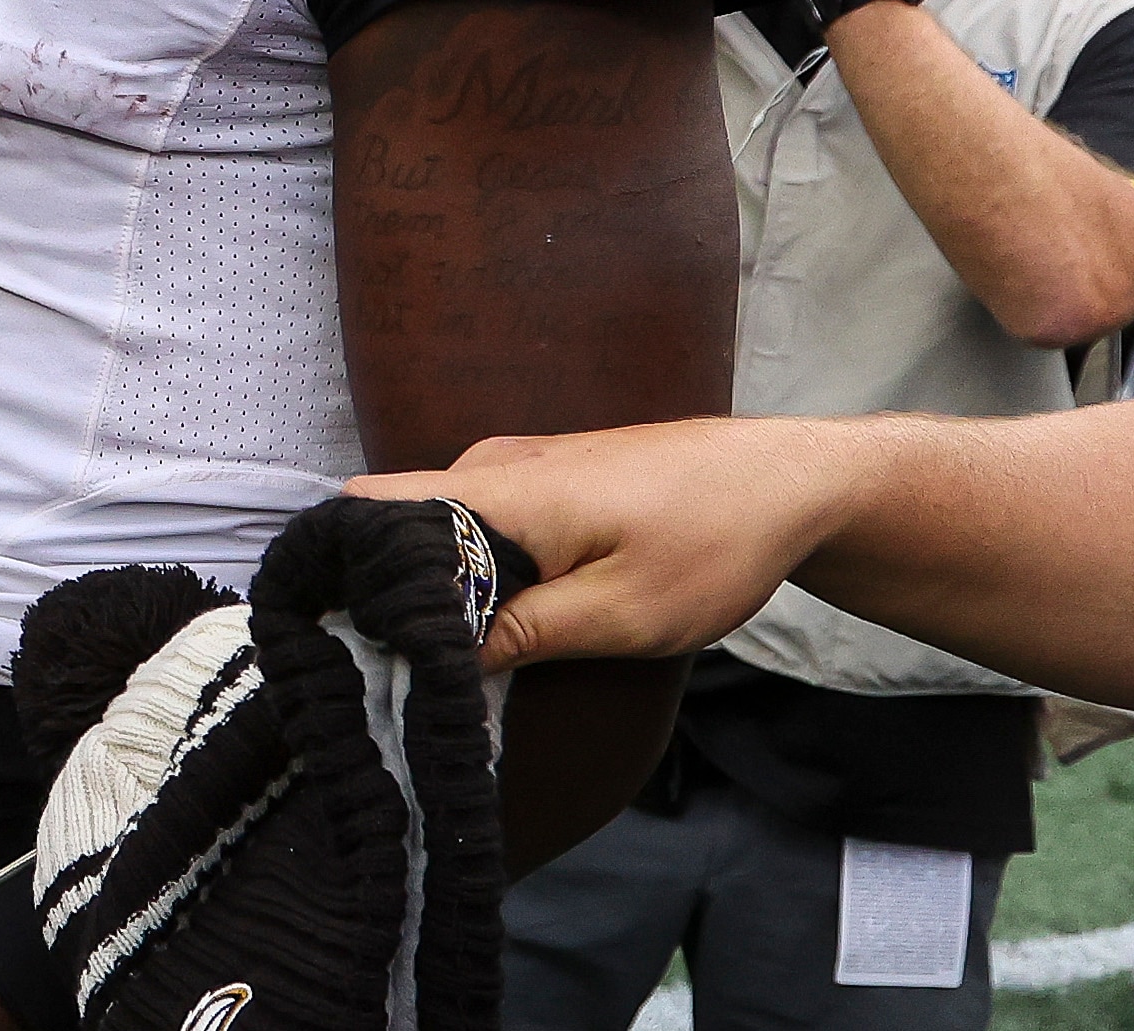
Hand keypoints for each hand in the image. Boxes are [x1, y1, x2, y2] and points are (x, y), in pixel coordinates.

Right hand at [349, 418, 861, 671]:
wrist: (787, 484)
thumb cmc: (713, 543)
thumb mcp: (623, 614)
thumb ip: (524, 632)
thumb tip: (438, 655)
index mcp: (501, 491)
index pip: (372, 508)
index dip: (345, 568)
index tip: (345, 637)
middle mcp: (494, 466)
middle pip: (399, 523)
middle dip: (394, 591)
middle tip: (405, 668)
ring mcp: (519, 467)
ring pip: (442, 526)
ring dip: (444, 584)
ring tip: (455, 653)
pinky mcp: (547, 478)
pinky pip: (481, 522)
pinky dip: (478, 568)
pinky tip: (503, 616)